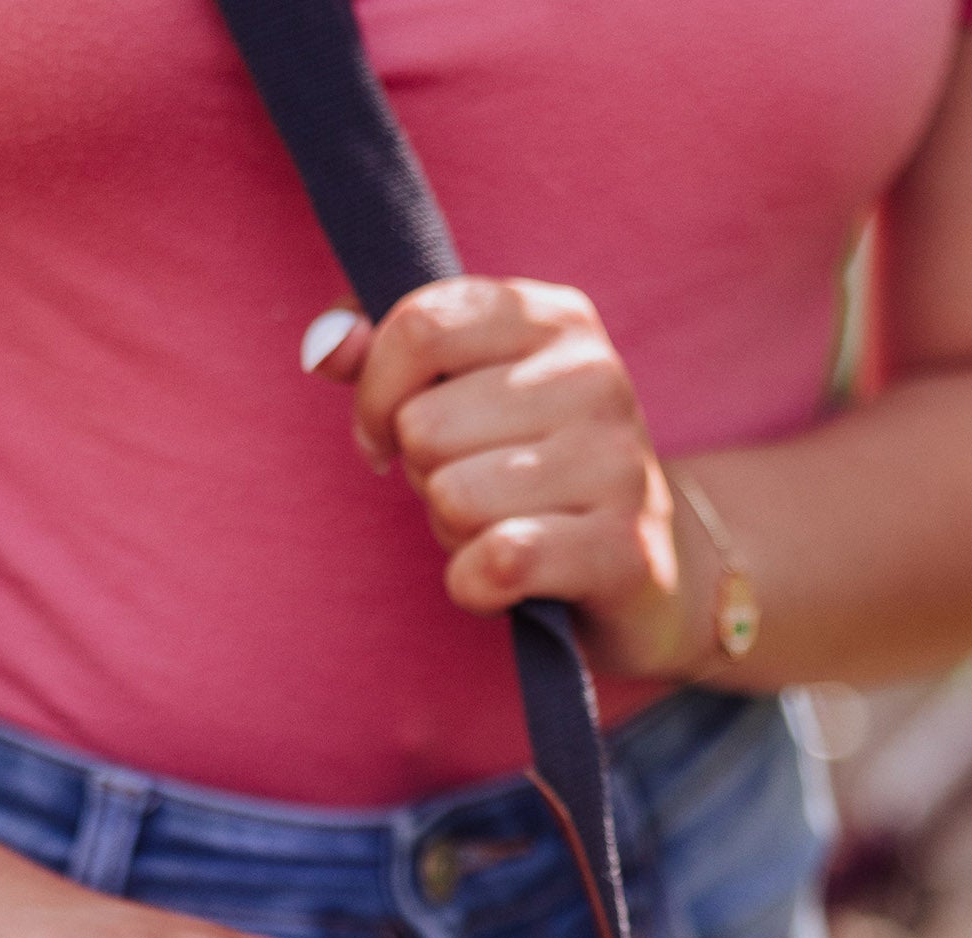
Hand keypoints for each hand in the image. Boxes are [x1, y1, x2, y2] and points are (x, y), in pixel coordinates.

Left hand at [302, 279, 711, 680]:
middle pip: (423, 424)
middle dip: (423, 476)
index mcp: (554, 318)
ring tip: (500, 530)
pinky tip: (504, 582)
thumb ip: (386, 358)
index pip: (421, 325)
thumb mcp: (465, 396)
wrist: (647, 573)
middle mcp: (596, 375)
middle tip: (473, 492)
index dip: (376, 394)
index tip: (386, 435)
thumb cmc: (532, 476)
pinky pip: (495, 561)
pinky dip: (474, 585)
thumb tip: (324, 344)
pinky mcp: (623, 548)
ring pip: (451, 497)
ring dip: (452, 533)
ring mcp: (617, 461)